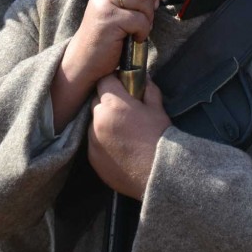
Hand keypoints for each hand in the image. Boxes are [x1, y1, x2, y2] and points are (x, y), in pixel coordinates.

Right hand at [51, 0, 164, 130]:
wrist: (84, 61)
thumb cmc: (109, 37)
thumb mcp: (119, 9)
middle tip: (152, 9)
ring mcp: (105, 3)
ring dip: (148, 15)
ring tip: (140, 28)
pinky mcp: (108, 20)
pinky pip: (138, 19)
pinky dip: (143, 31)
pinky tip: (135, 38)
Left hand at [89, 75, 170, 199]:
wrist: (158, 174)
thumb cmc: (160, 138)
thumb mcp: (157, 108)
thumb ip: (147, 89)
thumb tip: (142, 77)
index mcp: (113, 104)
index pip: (104, 80)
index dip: (114, 81)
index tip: (122, 85)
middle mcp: (97, 120)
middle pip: (96, 101)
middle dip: (107, 102)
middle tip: (124, 110)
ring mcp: (92, 141)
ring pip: (93, 123)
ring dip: (103, 122)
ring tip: (122, 132)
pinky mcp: (92, 158)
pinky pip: (93, 142)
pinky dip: (102, 141)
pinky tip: (119, 147)